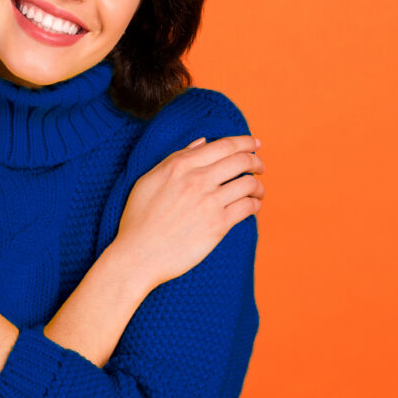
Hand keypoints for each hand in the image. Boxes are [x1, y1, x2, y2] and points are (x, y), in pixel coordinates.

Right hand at [114, 134, 264, 290]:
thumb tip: (202, 143)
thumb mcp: (150, 179)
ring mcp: (209, 202)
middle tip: (260, 167)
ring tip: (258, 191)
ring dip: (258, 186)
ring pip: (248, 183)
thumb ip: (176, 158)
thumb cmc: (139, 219)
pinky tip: (253, 206)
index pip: (224, 145)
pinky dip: (255, 204)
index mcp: (180, 165)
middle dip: (256, 161)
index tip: (255, 144)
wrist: (138, 255)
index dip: (245, 142)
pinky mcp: (218, 225)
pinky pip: (247, 207)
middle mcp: (197, 179)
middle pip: (241, 161)